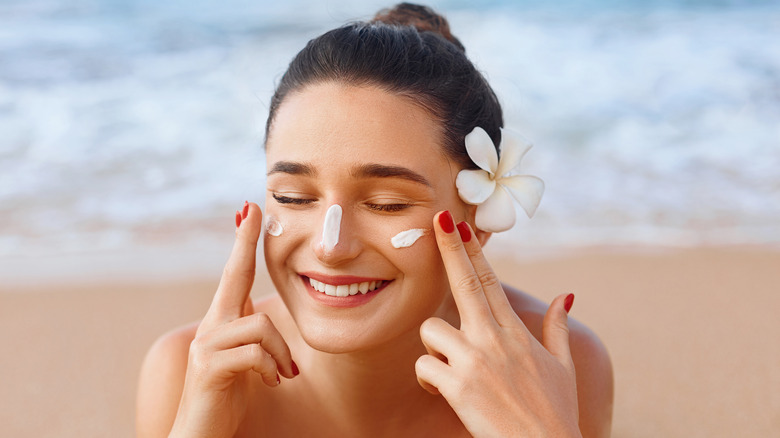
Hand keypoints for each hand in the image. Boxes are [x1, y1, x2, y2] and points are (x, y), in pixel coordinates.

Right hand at [169, 202, 297, 437]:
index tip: (248, 209)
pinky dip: (271, 369)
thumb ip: (244, 328)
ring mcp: (207, 345)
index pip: (235, 273)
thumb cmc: (225, 394)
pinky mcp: (209, 367)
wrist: (200, 432)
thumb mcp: (240, 356)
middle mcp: (211, 326)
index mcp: (223, 321)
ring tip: (283, 375)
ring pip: (260, 326)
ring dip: (281, 354)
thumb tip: (250, 300)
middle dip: (244, 242)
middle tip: (252, 209)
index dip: (242, 242)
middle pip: (234, 276)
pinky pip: (255, 354)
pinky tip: (272, 382)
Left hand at [415, 211, 579, 437]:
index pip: (490, 281)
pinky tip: (441, 390)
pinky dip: (427, 378)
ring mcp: (475, 360)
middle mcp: (494, 339)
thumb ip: (557, 328)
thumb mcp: (562, 367)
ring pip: (431, 329)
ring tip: (447, 369)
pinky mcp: (458, 385)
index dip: (473, 251)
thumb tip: (565, 296)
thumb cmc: (554, 413)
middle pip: (465, 282)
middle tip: (438, 220)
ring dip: (432, 347)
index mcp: (515, 332)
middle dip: (450, 248)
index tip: (461, 225)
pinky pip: (424, 366)